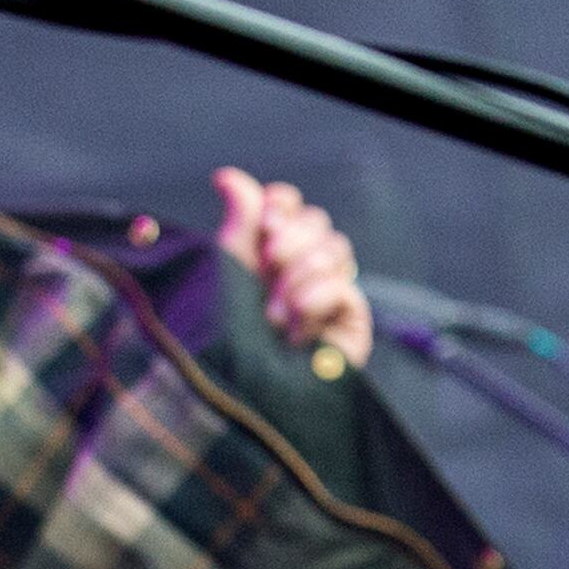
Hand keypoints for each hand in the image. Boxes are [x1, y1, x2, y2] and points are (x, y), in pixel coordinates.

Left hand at [212, 167, 371, 367]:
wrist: (236, 392)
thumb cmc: (221, 338)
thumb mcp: (224, 271)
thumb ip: (237, 222)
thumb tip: (228, 176)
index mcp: (258, 261)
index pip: (286, 209)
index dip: (281, 205)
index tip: (267, 218)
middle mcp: (291, 276)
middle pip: (316, 223)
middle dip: (291, 238)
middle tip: (269, 262)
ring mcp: (322, 300)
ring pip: (335, 250)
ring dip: (299, 277)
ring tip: (273, 316)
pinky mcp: (347, 326)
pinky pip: (346, 288)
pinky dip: (318, 300)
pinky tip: (297, 325)